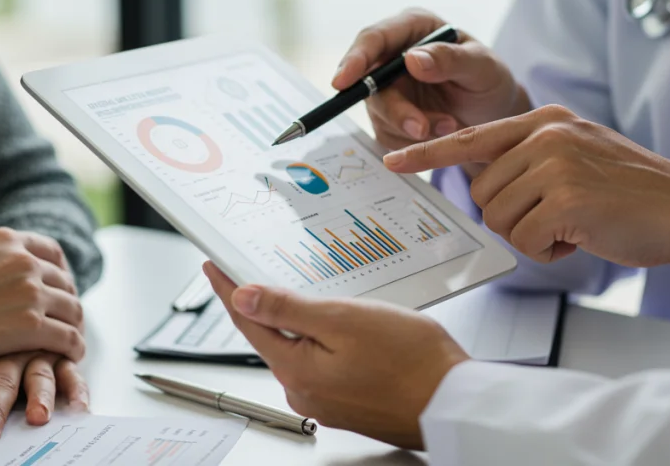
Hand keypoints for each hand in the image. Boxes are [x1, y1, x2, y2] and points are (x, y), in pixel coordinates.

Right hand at [0, 228, 85, 383]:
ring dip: (74, 326)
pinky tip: (70, 357)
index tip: (60, 289)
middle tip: (66, 321)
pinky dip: (74, 348)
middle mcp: (23, 261)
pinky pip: (68, 337)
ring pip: (72, 309)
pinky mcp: (31, 325)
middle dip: (67, 302)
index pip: (51, 252)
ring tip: (70, 341)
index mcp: (5, 241)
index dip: (61, 273)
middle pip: (65, 282)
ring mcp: (30, 291)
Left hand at [0, 352, 88, 445]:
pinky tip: (79, 408)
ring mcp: (35, 343)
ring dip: (40, 398)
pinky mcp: (57, 348)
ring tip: (37, 420)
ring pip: (39, 372)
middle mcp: (4, 343)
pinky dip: (75, 389)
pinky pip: (69, 370)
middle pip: (0, 379)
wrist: (3, 277)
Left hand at [202, 262, 467, 449]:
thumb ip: (289, 309)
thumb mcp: (344, 320)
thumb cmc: (412, 362)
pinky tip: (349, 325)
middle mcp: (305, 391)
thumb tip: (243, 298)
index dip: (228, 288)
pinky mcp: (350, 402)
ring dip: (304, 320)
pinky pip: (326, 362)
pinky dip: (327, 340)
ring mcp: (327, 400)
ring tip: (318, 290)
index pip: (248, 321)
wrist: (456, 404)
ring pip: (302, 348)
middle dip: (268, 302)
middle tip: (262, 266)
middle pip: (273, 336)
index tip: (213, 266)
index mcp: (296, 371)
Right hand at [334, 9, 529, 169]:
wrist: (492, 114)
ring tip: (449, 126)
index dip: (355, 59)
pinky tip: (439, 134)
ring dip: (411, 128)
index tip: (342, 82)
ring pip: (379, 112)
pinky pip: (387, 133)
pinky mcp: (388, 116)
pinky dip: (411, 141)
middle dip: (395, 111)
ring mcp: (388, 87)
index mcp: (413, 28)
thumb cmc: (489, 80)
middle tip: (421, 130)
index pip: (374, 38)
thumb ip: (450, 59)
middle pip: (370, 82)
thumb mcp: (482, 67)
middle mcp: (393, 55)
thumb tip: (411, 59)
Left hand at [384, 105, 669, 276]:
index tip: (394, 160)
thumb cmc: (634, 192)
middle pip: (482, 191)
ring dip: (531, 236)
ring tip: (574, 226)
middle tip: (556, 219)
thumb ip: (532, 157)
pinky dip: (548, 253)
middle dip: (511, 217)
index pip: (472, 136)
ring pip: (498, 217)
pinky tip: (581, 240)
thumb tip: (482, 182)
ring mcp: (556, 164)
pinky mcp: (566, 199)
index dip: (428, 153)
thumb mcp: (579, 154)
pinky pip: (523, 241)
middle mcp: (547, 134)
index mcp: (546, 119)